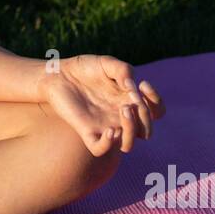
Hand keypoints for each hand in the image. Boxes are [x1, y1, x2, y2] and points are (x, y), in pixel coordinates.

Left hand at [36, 55, 165, 155]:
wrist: (58, 74)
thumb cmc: (84, 68)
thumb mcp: (107, 63)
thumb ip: (124, 71)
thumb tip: (133, 90)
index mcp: (129, 101)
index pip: (156, 112)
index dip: (156, 102)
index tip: (143, 84)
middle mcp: (119, 117)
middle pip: (146, 131)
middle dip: (145, 116)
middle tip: (129, 99)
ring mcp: (104, 126)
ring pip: (128, 144)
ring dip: (132, 129)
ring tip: (123, 109)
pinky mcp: (87, 131)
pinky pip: (100, 149)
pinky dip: (109, 144)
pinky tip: (109, 130)